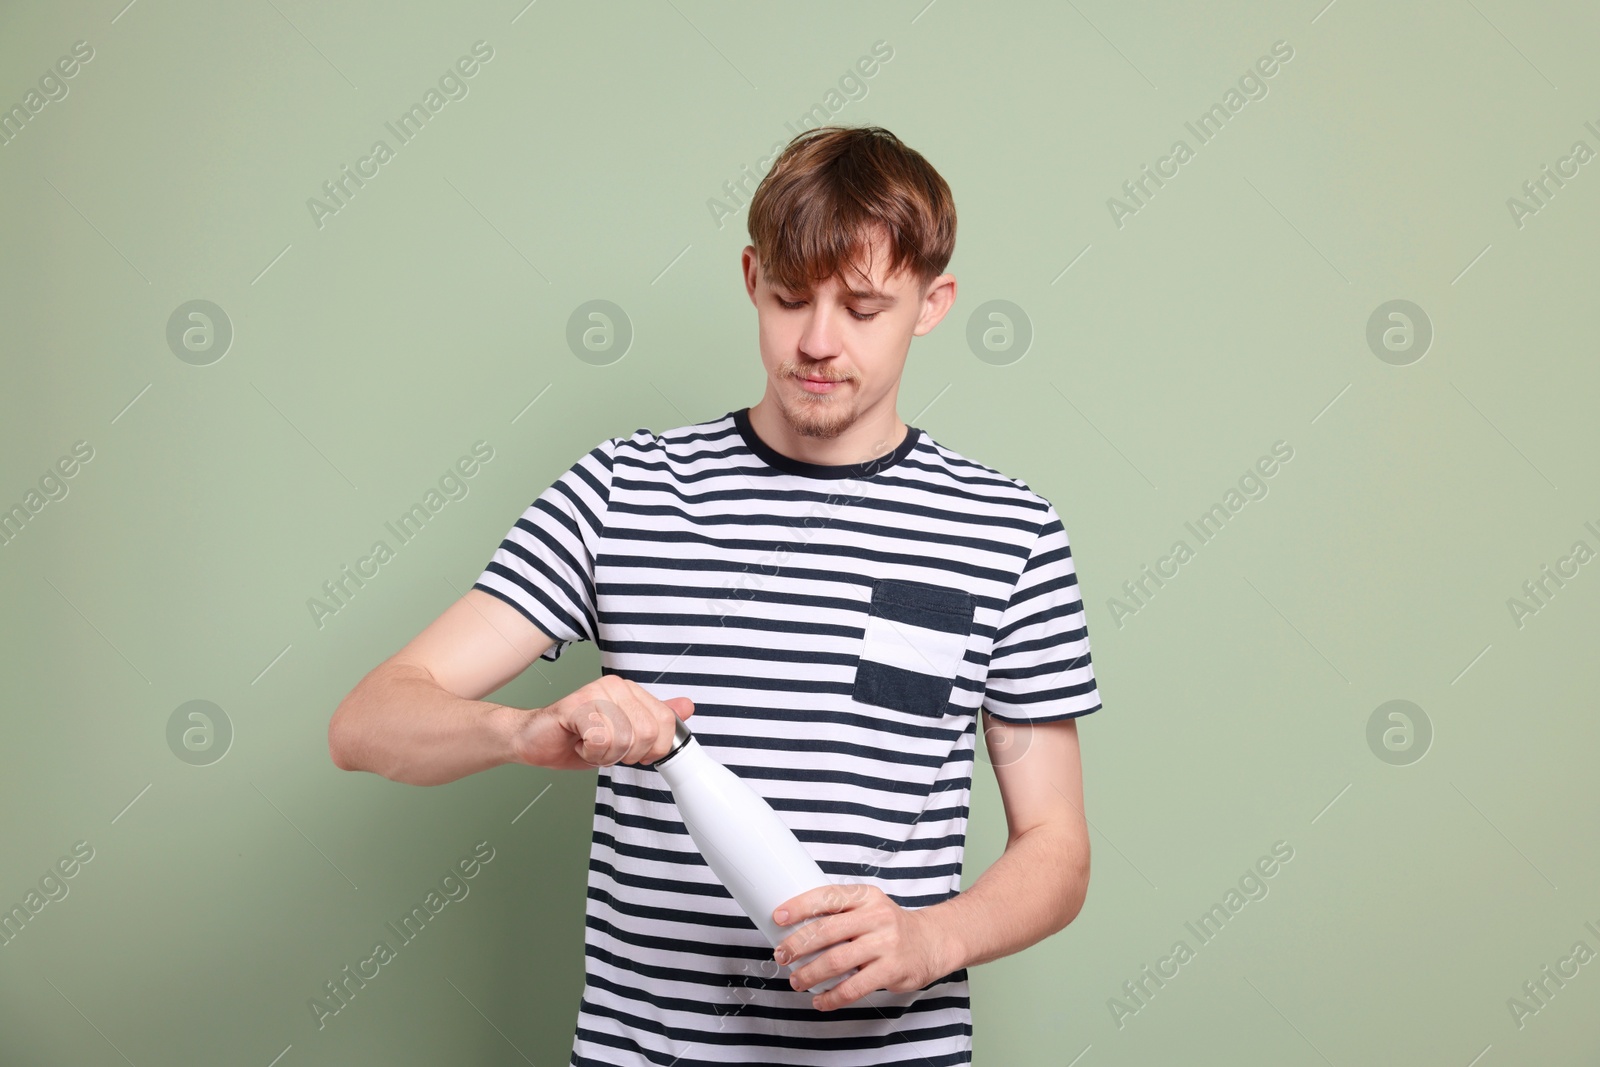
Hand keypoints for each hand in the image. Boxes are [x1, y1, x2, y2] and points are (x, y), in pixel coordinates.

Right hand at [511, 675, 692, 770]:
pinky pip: (600, 741)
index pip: (666, 722)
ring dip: (605, 755)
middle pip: (647, 733)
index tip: (631, 750)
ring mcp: (595, 693)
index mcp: (631, 690)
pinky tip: (579, 743)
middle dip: (626, 753)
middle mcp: (615, 686)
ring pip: (624, 739)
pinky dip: (589, 753)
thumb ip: (655, 718)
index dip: (652, 748)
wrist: (535, 741)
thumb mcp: (625, 733)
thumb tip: (688, 706)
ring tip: (590, 745)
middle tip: (605, 748)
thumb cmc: (577, 738)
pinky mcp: (576, 707)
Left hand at [770, 882, 954, 1010]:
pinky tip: (820, 1000)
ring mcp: (885, 944)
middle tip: (781, 955)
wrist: (932, 942)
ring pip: (836, 961)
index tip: (778, 917)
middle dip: (797, 945)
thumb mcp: (869, 907)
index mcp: (866, 896)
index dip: (800, 906)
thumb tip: (796, 927)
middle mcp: (876, 917)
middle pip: (827, 931)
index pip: (827, 896)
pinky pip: (853, 988)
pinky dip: (831, 997)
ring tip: (796, 980)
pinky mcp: (891, 970)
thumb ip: (841, 913)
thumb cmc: (890, 926)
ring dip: (810, 973)